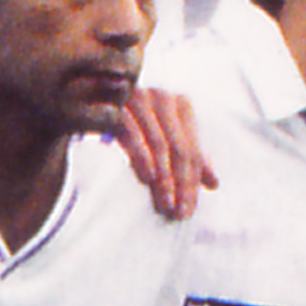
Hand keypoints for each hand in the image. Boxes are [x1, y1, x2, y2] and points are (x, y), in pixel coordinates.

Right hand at [115, 85, 214, 220]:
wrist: (92, 93)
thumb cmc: (135, 121)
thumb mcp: (166, 136)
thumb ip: (190, 156)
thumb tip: (214, 183)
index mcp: (181, 104)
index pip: (192, 150)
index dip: (192, 182)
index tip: (188, 209)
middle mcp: (163, 98)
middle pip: (179, 148)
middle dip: (181, 184)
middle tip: (178, 212)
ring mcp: (140, 99)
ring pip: (159, 144)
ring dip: (164, 177)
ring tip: (165, 203)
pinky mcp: (117, 105)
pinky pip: (133, 135)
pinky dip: (142, 157)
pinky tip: (147, 178)